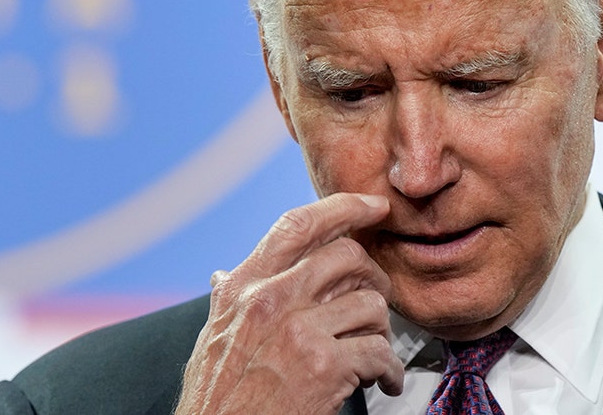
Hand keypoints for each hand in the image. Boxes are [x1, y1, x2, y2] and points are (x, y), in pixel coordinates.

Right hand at [175, 193, 403, 414]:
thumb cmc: (216, 400)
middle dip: (372, 277)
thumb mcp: (212, 337)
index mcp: (242, 288)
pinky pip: (380, 352)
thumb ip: (228, 302)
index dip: (342, 207)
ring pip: (370, 305)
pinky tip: (383, 382)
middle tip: (375, 300)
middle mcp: (268, 300)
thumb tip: (223, 276)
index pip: (296, 224)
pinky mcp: (324, 366)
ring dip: (381, 332)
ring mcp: (298, 331)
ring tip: (373, 353)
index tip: (372, 207)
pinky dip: (390, 371)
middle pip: (346, 256)